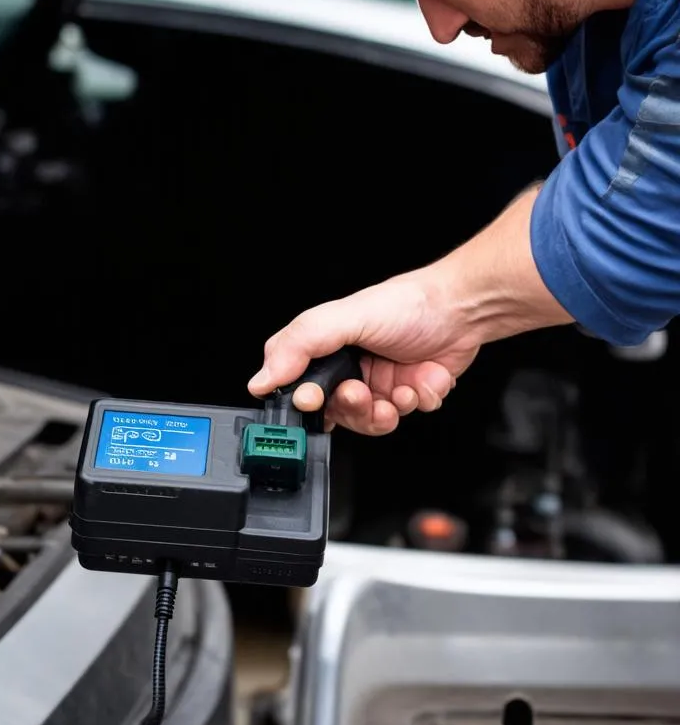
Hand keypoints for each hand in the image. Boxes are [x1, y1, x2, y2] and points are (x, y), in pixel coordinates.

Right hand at [247, 271, 480, 435]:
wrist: (464, 309)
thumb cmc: (407, 304)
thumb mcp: (343, 318)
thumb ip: (298, 347)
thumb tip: (261, 379)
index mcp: (326, 348)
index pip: (299, 387)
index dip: (307, 402)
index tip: (316, 400)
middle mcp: (351, 366)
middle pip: (337, 412)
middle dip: (354, 408)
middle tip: (363, 393)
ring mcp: (380, 382)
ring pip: (373, 420)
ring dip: (390, 408)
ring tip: (401, 387)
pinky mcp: (408, 393)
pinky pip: (407, 416)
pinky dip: (418, 400)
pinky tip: (423, 378)